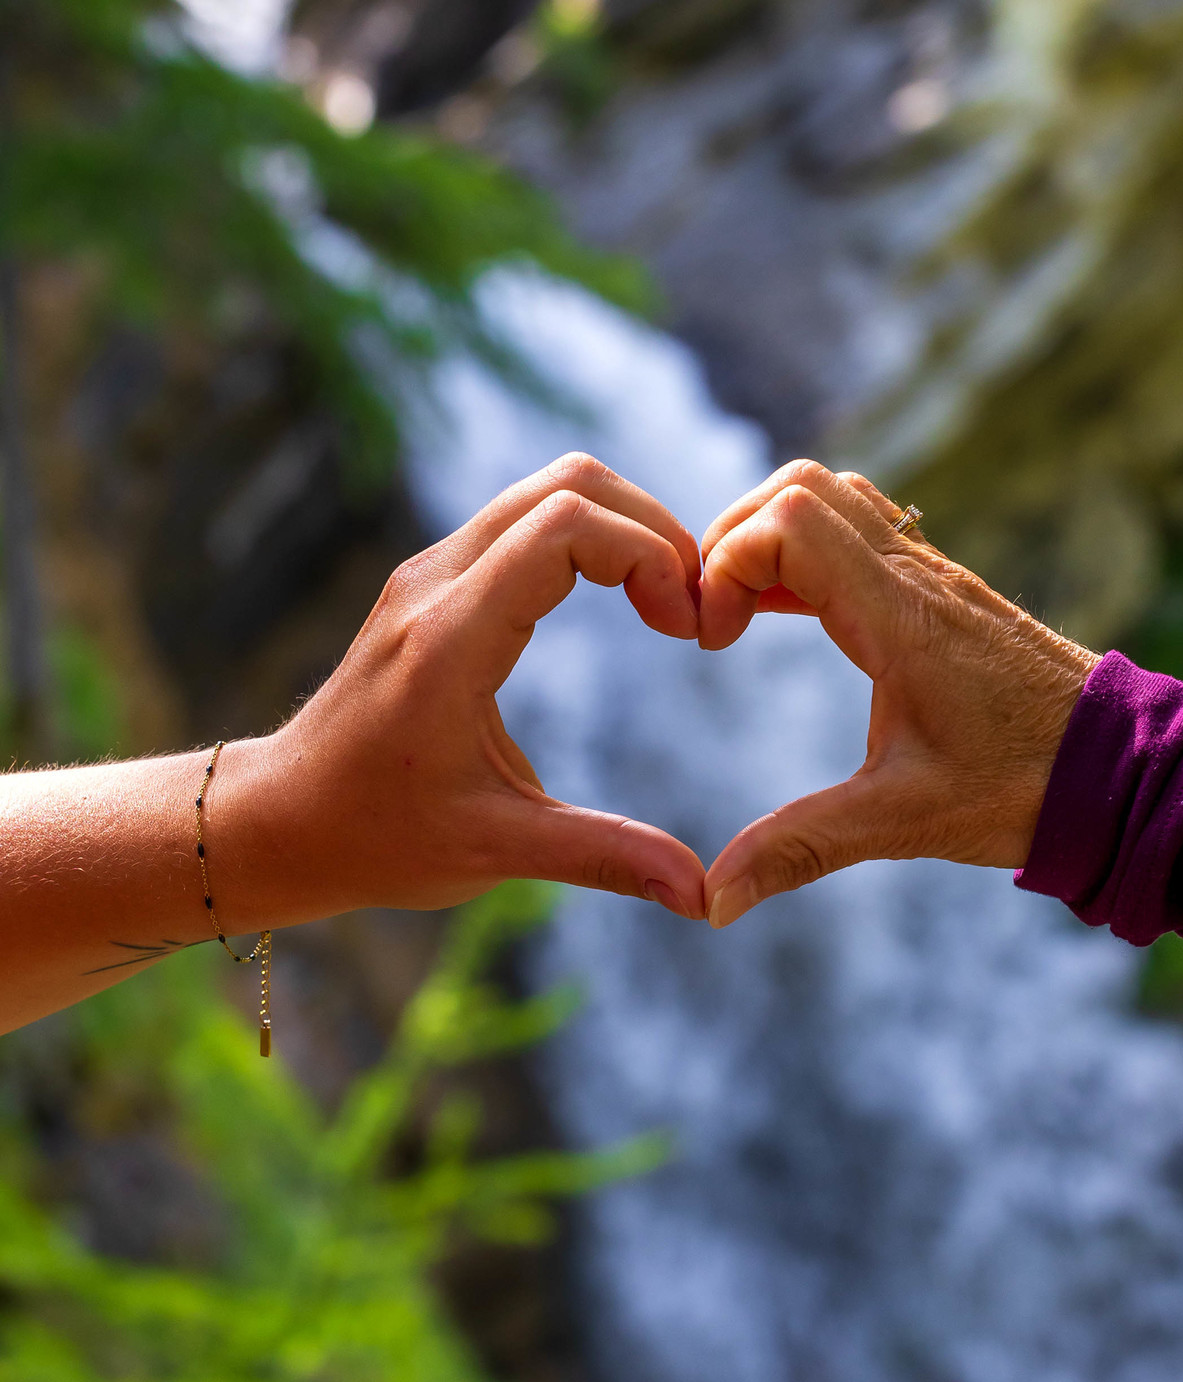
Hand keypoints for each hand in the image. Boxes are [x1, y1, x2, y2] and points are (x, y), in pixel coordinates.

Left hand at [232, 453, 708, 922]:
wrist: (281, 820)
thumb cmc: (376, 838)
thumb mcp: (494, 852)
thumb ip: (603, 857)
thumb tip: (702, 897)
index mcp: (451, 639)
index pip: (567, 526)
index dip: (649, 556)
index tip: (685, 629)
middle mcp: (435, 585)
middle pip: (568, 484)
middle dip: (653, 528)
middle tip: (691, 608)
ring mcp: (429, 575)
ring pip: (547, 489)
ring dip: (623, 527)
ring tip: (666, 603)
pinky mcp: (432, 583)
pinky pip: (524, 519)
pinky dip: (589, 538)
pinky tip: (621, 601)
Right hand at [696, 462, 1098, 927]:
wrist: (1125, 770)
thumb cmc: (1023, 789)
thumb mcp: (902, 821)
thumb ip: (800, 848)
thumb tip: (714, 899)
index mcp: (898, 615)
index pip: (785, 523)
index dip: (725, 565)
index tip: (712, 640)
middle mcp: (916, 576)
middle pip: (800, 487)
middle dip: (734, 538)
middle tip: (714, 618)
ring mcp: (935, 576)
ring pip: (836, 498)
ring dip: (773, 538)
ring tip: (743, 614)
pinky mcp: (947, 593)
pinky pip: (866, 532)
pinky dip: (814, 554)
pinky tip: (796, 617)